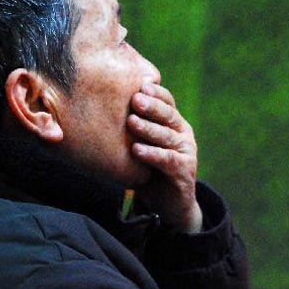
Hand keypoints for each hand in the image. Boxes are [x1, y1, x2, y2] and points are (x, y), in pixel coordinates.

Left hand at [127, 79, 202, 233]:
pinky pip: (168, 160)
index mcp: (175, 123)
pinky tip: (137, 149)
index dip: (155, 93)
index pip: (168, 101)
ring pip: (167, 136)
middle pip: (168, 114)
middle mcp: (183, 134)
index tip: (138, 84)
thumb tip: (102, 105)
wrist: (169, 204)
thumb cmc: (150, 169)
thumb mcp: (144, 144)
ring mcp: (186, 152)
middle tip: (134, 99)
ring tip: (131, 122)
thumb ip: (134, 127)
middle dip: (151, 106)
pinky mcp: (185, 171)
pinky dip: (152, 154)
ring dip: (149, 128)